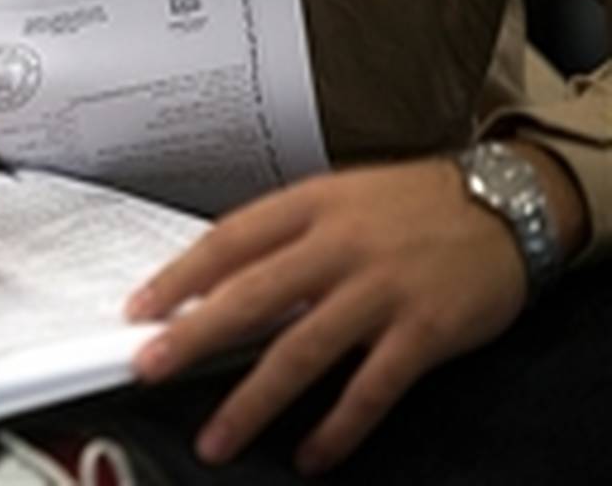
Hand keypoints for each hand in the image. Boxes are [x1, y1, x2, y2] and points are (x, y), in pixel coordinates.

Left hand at [125, 158, 531, 474]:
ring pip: (301, 351)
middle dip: (194, 337)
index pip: (230, 239)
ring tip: (216, 438)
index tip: (142, 308)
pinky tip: (310, 453)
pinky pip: (372, 389)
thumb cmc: (414, 202)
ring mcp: (383, 289)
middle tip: (150, 368)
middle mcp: (341, 245)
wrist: (508, 201)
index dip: (180, 276)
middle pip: (252, 296)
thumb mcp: (341, 197)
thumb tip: (218, 282)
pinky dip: (337, 427)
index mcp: (313, 205)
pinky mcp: (425, 331)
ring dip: (252, 401)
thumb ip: (285, 235)